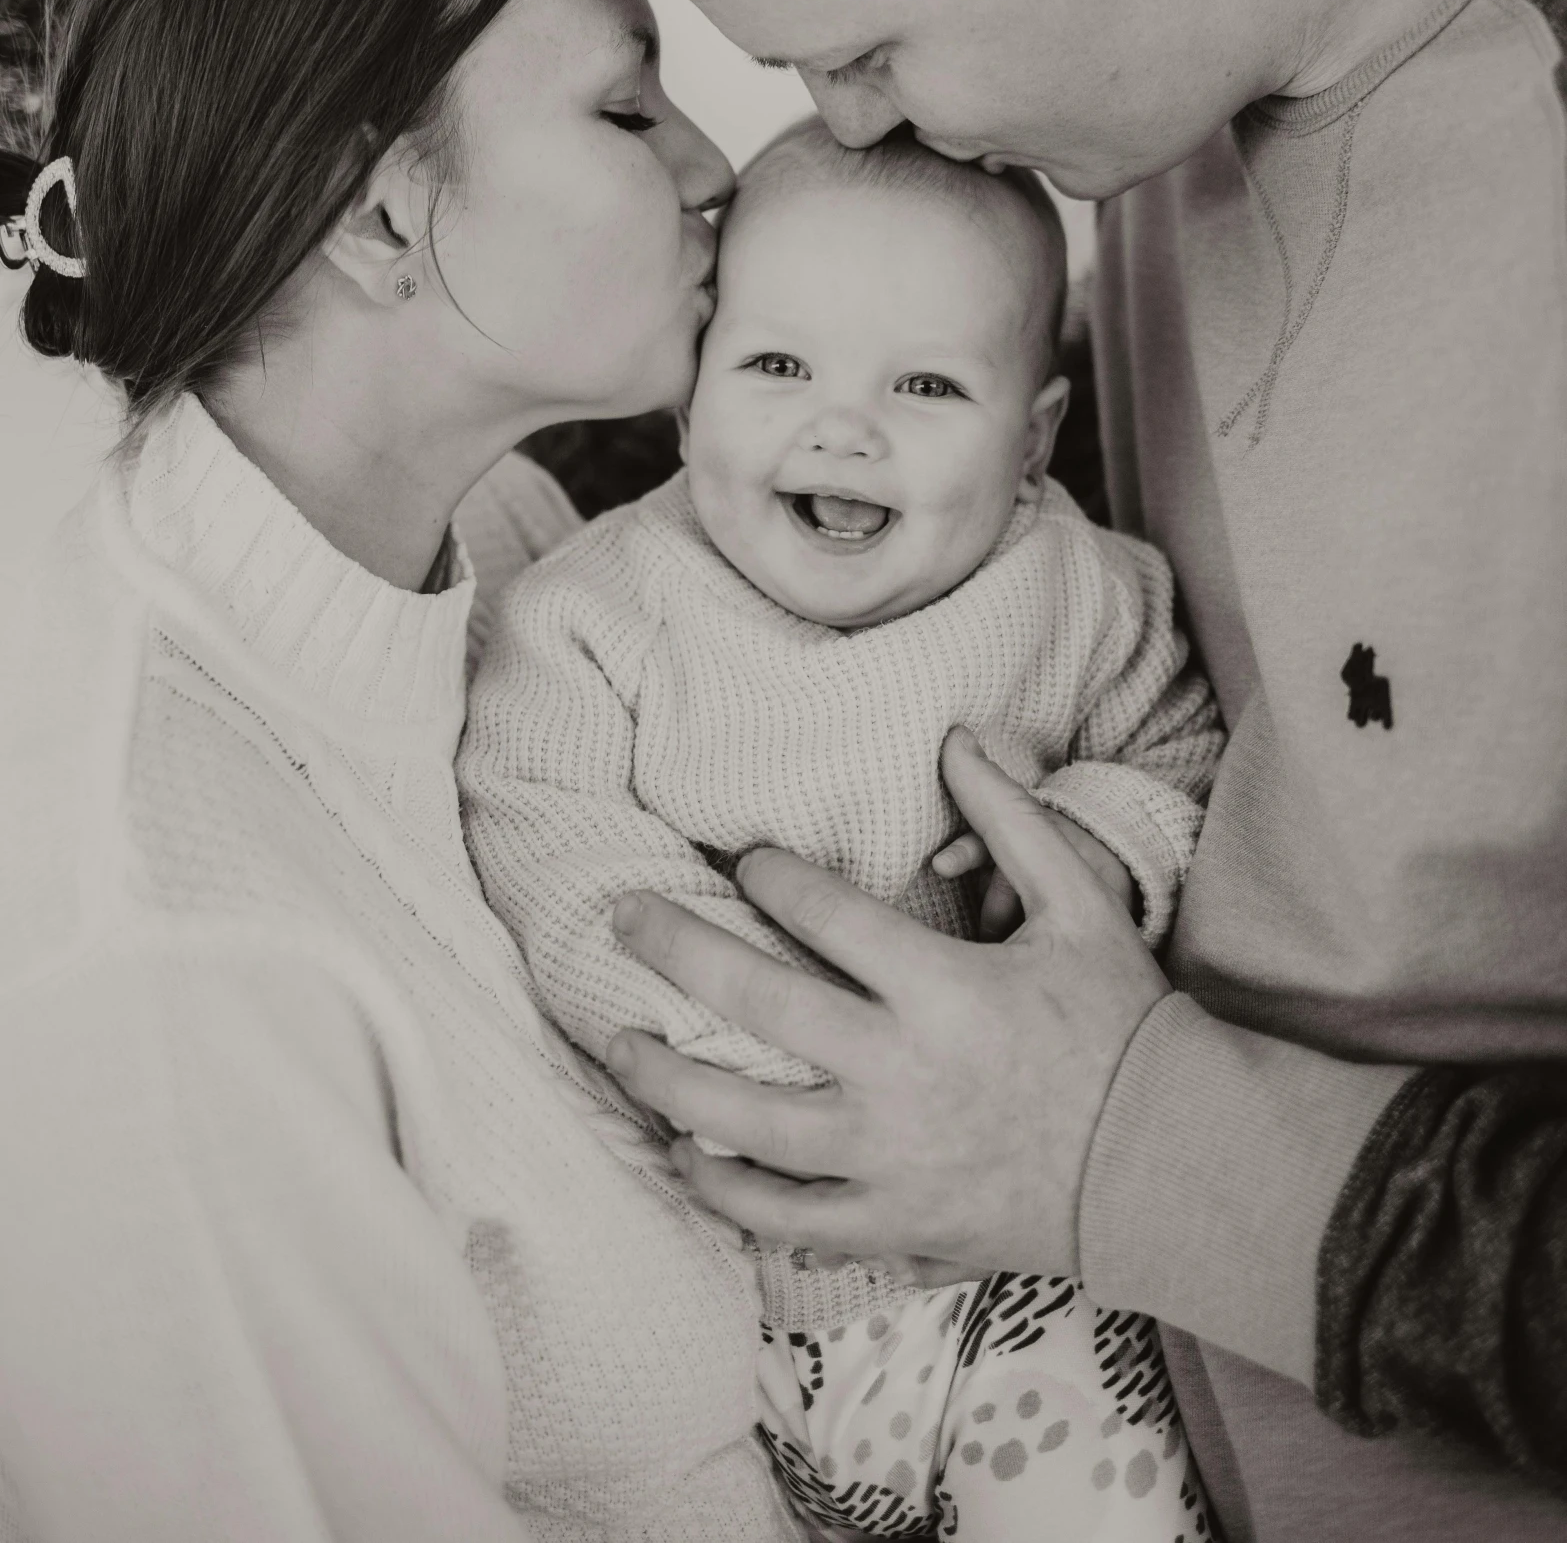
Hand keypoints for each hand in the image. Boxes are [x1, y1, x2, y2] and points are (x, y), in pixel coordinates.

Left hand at [604, 726, 1167, 1277]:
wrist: (1166, 1167)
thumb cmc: (1122, 1027)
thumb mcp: (1083, 906)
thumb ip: (1013, 820)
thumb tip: (954, 739)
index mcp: (946, 990)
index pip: (826, 914)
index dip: (770, 876)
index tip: (744, 859)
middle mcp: (903, 1075)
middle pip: (757, 1004)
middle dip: (677, 949)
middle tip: (624, 917)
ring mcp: (890, 1161)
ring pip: (746, 1125)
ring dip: (669, 1082)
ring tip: (619, 1043)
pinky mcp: (894, 1225)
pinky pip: (787, 1219)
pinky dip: (728, 1193)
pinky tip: (690, 1156)